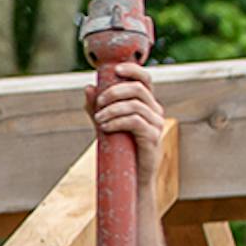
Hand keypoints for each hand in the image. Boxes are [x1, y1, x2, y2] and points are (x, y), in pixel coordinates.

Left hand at [89, 55, 168, 182]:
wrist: (130, 176)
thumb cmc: (119, 148)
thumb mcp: (104, 123)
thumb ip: (97, 107)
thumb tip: (88, 88)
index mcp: (146, 103)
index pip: (145, 79)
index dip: (132, 70)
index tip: (115, 69)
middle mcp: (155, 110)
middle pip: (139, 89)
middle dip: (115, 91)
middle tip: (98, 103)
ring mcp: (157, 124)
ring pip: (136, 105)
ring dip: (112, 109)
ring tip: (98, 120)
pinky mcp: (153, 138)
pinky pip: (135, 121)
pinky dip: (117, 121)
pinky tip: (105, 128)